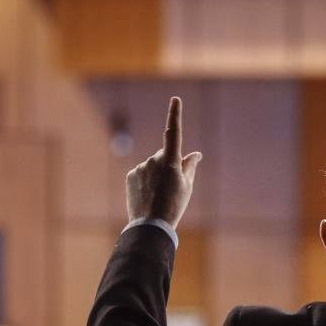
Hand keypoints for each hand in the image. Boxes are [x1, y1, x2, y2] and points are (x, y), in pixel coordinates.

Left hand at [125, 96, 202, 228]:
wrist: (150, 225)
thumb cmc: (174, 205)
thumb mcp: (187, 186)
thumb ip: (189, 166)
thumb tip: (195, 154)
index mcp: (170, 161)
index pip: (174, 133)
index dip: (175, 115)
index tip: (175, 99)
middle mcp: (153, 159)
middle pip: (165, 155)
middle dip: (170, 164)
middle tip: (174, 186)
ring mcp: (141, 167)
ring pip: (153, 165)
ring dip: (158, 175)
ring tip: (161, 195)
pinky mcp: (131, 175)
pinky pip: (143, 173)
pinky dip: (147, 181)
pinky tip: (149, 196)